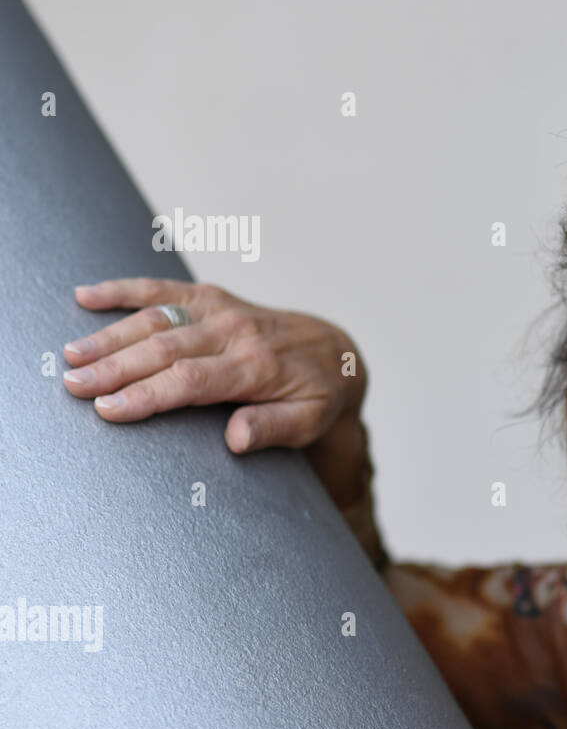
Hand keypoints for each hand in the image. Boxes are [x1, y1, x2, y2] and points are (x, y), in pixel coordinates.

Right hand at [63, 278, 366, 455]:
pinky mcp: (213, 296)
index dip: (148, 395)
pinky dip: (124, 289)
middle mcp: (236, 333)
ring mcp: (223, 310)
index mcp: (257, 367)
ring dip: (111, 335)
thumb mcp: (310, 422)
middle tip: (72, 385)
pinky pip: (165, 289)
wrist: (336, 351)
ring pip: (158, 318)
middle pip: (166, 348)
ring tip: (69, 355)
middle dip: (116, 367)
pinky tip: (85, 296)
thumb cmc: (318, 395)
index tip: (108, 409)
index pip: (192, 381)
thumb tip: (235, 439)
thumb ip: (274, 429)